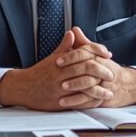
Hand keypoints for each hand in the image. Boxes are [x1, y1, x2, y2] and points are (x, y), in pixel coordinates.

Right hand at [0, 31, 115, 110]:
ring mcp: (61, 89)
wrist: (24, 88)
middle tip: (111, 74)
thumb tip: (73, 33)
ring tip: (109, 92)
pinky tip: (97, 103)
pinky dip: (89, 103)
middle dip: (102, 72)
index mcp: (62, 62)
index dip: (97, 52)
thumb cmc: (39, 73)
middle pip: (87, 69)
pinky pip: (78, 103)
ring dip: (99, 90)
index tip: (107, 55)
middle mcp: (62, 74)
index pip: (84, 53)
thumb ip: (65, 46)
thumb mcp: (52, 58)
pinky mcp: (60, 102)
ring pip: (84, 88)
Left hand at [64, 27, 135, 106]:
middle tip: (57, 72)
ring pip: (89, 85)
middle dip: (71, 71)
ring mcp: (102, 84)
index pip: (85, 54)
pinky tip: (63, 102)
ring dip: (75, 86)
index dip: (71, 57)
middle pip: (87, 68)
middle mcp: (101, 70)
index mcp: (98, 57)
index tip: (58, 60)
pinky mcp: (101, 97)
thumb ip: (83, 43)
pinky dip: (75, 102)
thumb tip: (74, 30)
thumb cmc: (106, 68)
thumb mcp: (96, 54)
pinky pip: (88, 100)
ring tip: (61, 88)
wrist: (125, 84)